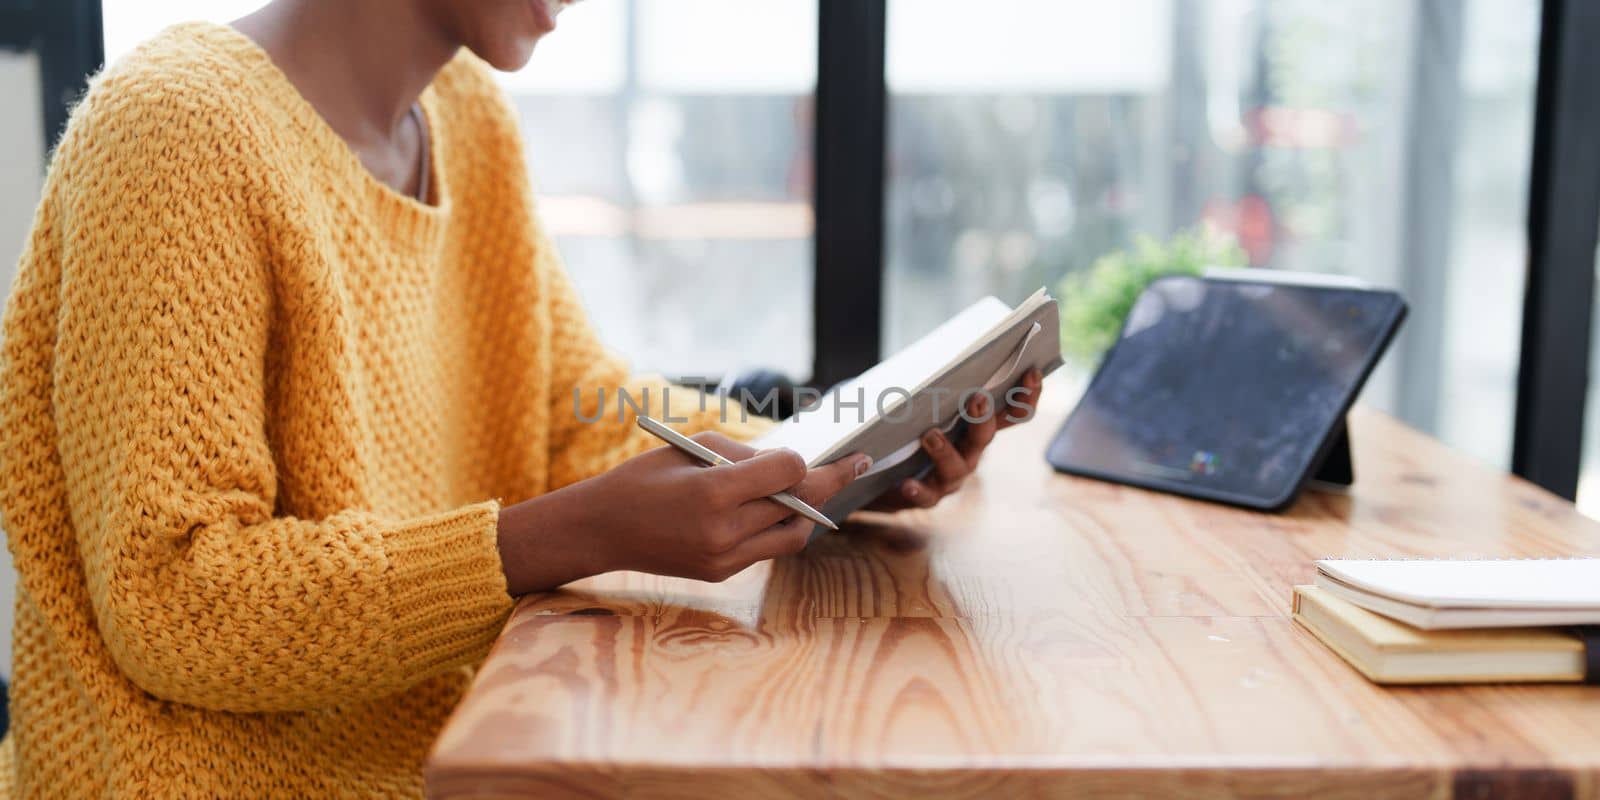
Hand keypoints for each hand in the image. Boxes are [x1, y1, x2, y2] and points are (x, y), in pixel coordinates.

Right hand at [496, 432, 870, 593]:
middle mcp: (724, 530)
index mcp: (714, 492)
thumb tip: (789, 463)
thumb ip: (742, 454)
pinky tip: (774, 510)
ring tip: (814, 489)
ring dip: (807, 512)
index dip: (804, 461)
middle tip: (857, 463)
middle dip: (829, 482)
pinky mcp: (722, 574)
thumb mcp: (690, 450)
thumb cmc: (644, 479)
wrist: (602, 530)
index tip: (818, 452)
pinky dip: (777, 528)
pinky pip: (767, 549)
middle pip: (799, 504)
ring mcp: (724, 558)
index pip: (788, 473)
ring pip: (793, 535)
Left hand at [865, 368, 1043, 510]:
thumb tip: (935, 354)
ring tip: (929, 435)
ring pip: (957, 467)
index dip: (1026, 396)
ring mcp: (951, 476)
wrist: (887, 474)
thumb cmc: (911, 430)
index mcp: (977, 426)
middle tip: (977, 397)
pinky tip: (907, 484)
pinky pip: (925, 496)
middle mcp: (971, 452)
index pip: (1012, 413)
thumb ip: (939, 386)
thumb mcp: (928, 404)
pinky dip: (918, 490)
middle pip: (986, 436)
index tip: (1031, 373)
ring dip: (945, 450)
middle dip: (984, 417)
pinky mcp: (926, 495)